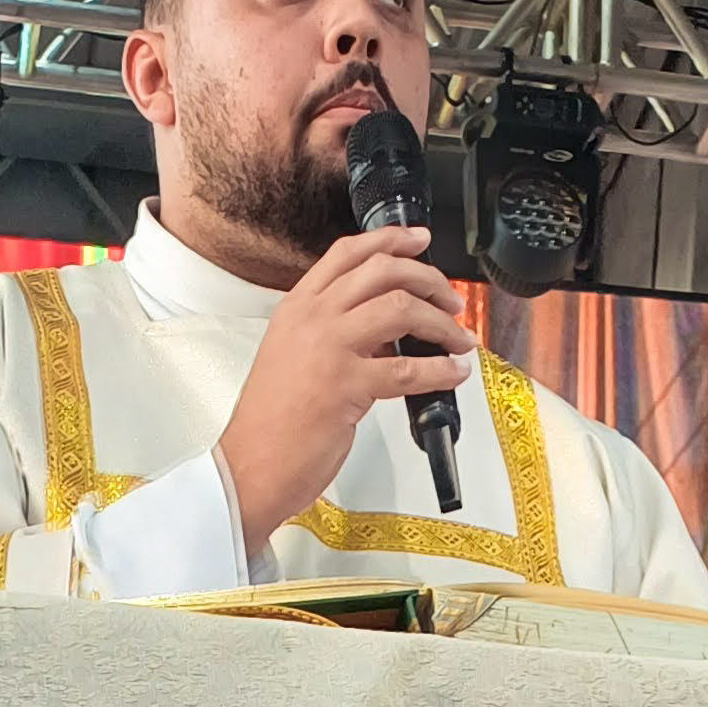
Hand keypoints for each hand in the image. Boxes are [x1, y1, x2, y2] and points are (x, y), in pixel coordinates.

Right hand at [214, 225, 474, 553]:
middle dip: (428, 279)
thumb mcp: (295, 358)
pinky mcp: (346, 386)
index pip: (348, 254)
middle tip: (450, 300)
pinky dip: (439, 369)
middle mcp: (313, 318)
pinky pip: (407, 368)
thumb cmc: (271, 424)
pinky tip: (452, 374)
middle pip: (383, 271)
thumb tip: (383, 332)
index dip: (391, 240)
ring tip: (457, 338)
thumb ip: (334, 335)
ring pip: (400, 308)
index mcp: (298, 307)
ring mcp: (329, 348)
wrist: (250, 466)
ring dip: (440, 322)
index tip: (420, 241)